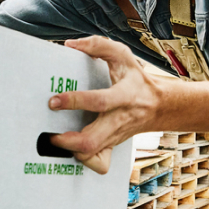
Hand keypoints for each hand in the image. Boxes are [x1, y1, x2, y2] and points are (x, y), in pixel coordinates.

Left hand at [48, 37, 158, 174]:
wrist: (158, 105)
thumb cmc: (137, 80)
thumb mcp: (122, 56)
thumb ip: (98, 46)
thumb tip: (71, 45)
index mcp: (124, 96)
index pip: (99, 102)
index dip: (74, 101)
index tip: (54, 100)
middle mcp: (118, 120)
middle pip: (91, 141)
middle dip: (66, 141)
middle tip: (50, 133)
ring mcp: (115, 136)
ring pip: (92, 155)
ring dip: (71, 151)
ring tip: (57, 139)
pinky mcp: (112, 146)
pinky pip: (98, 163)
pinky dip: (84, 160)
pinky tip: (73, 149)